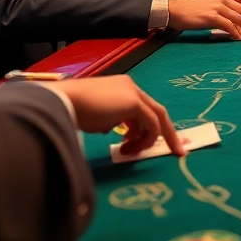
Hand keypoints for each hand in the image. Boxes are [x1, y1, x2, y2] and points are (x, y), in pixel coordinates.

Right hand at [53, 76, 183, 156]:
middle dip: (167, 133)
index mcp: (120, 88)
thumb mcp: (95, 117)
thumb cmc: (72, 110)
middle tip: (177, 151)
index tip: (143, 144)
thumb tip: (114, 129)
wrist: (63, 102)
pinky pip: (151, 125)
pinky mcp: (134, 103)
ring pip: (155, 119)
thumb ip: (108, 120)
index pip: (141, 108)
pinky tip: (129, 148)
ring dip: (146, 141)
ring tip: (129, 152)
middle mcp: (130, 87)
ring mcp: (134, 93)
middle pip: (156, 111)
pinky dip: (145, 140)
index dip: (146, 127)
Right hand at [169, 0, 240, 37]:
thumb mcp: (210, 3)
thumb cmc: (192, 10)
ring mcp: (217, 6)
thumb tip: (236, 20)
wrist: (176, 10)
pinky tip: (239, 38)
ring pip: (238, 19)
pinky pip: (229, 26)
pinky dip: (236, 33)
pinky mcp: (212, 16)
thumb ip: (223, 8)